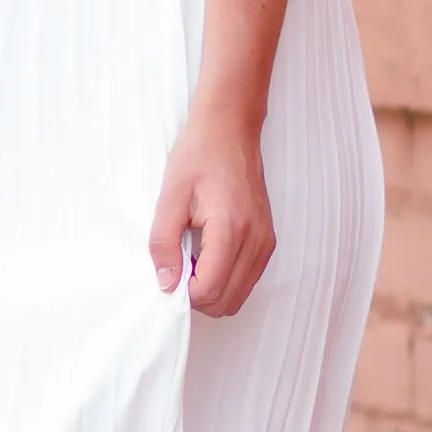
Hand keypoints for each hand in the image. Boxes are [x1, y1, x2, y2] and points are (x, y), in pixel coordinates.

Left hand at [148, 105, 274, 318]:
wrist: (230, 129)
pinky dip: (226, 279)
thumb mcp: (171, 197)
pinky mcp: (267, 240)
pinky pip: (247, 279)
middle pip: (227, 301)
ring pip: (239, 296)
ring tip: (192, 260)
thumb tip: (166, 284)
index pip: (210, 289)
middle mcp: (256, 240)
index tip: (168, 274)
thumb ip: (164, 244)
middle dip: (198, 296)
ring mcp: (266, 242)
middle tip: (177, 269)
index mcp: (231, 229)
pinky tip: (208, 255)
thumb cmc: (200, 155)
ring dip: (212, 290)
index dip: (183, 293)